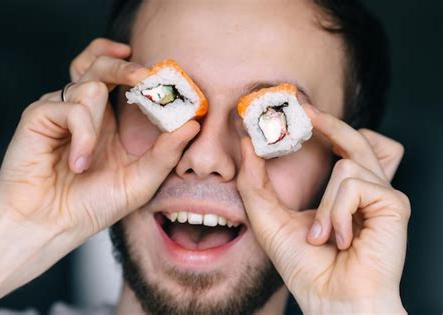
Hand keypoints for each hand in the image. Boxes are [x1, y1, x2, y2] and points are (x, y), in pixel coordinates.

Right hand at [0, 41, 199, 310]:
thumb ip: (165, 154)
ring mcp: (62, 110)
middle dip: (124, 65)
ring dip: (97, 122)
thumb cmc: (92, 205)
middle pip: (102, 64)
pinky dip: (81, 135)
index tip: (167, 78)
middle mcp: (87, 111)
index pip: (125, 80)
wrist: (48, 226)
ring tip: (90, 162)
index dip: (143, 73)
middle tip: (144, 76)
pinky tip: (78, 163)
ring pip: (90, 84)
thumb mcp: (140, 182)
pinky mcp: (39, 115)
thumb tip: (194, 124)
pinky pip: (70, 108)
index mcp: (112, 122)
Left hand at [237, 105, 409, 312]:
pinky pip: (354, 185)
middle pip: (357, 138)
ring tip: (322, 236)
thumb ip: (255, 182)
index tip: (301, 110)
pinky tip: (342, 239)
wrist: (331, 299)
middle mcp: (366, 189)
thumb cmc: (306, 265)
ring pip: (347, 163)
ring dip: (325, 205)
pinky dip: (337, 213)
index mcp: (343, 193)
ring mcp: (382, 195)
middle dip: (331, 121)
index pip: (340, 148)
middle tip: (303, 107)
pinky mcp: (394, 203)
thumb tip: (246, 144)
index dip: (325, 126)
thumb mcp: (269, 218)